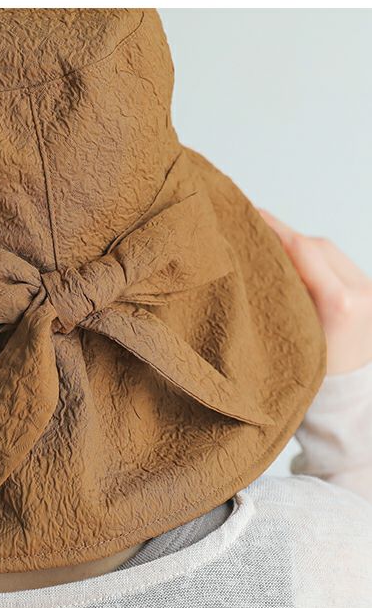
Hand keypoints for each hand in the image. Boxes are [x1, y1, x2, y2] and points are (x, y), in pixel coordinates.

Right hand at [258, 208, 371, 374]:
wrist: (347, 394)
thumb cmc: (309, 374)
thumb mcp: (285, 335)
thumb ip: (274, 294)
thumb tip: (249, 258)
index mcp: (339, 304)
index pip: (303, 250)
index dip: (273, 228)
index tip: (247, 214)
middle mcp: (361, 291)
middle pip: (315, 245)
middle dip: (282, 235)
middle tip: (250, 226)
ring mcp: (369, 289)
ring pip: (326, 251)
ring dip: (296, 246)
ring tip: (268, 245)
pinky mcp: (370, 289)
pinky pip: (336, 263)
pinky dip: (311, 258)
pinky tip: (290, 259)